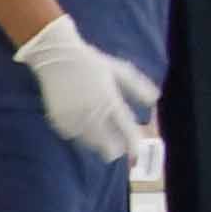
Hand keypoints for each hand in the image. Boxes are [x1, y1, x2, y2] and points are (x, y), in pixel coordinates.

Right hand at [17, 16, 161, 162]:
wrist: (56, 57)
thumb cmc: (91, 62)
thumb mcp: (119, 70)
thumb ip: (137, 86)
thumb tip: (154, 100)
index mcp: (109, 99)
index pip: (125, 127)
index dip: (133, 142)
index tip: (137, 154)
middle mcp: (92, 111)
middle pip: (105, 141)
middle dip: (112, 148)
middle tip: (117, 152)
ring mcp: (73, 116)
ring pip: (88, 140)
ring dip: (96, 142)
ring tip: (100, 140)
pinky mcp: (58, 118)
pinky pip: (71, 134)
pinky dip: (78, 134)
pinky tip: (81, 127)